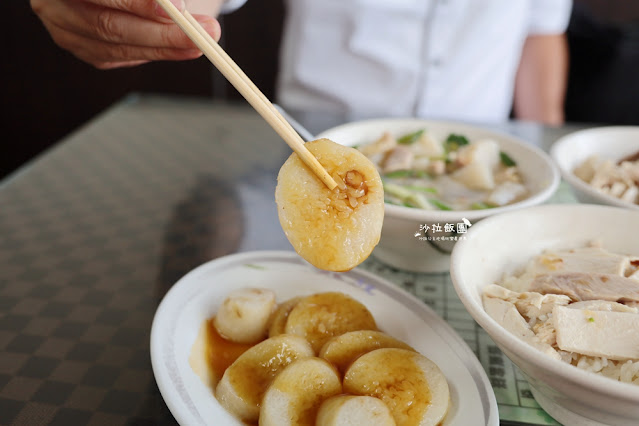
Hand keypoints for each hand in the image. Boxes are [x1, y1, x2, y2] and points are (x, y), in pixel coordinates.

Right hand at [30, 0, 221, 68]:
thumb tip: (176, 5)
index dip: (135, 3)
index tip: (174, 9)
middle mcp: (53, 5)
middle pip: (108, 24)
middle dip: (160, 32)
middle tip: (199, 33)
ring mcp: (66, 31)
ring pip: (117, 46)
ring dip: (164, 47)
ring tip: (200, 43)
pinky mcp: (86, 50)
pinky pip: (121, 57)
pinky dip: (154, 53)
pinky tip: (180, 49)